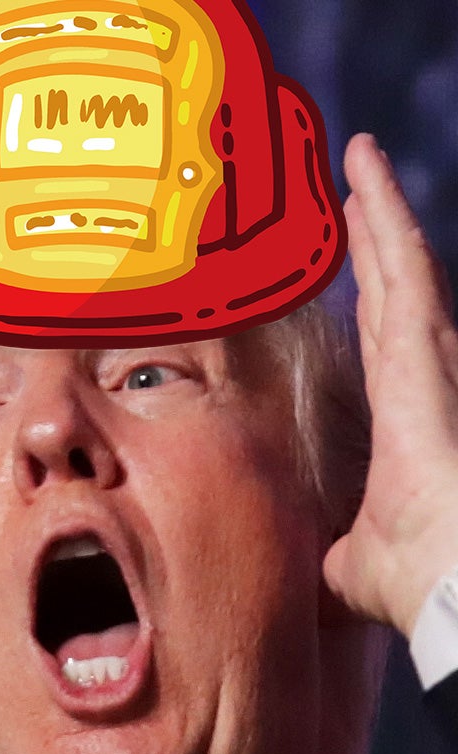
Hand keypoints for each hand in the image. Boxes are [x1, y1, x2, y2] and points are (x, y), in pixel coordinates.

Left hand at [323, 134, 457, 636]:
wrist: (447, 585)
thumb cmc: (418, 576)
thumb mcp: (353, 559)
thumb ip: (336, 551)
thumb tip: (317, 570)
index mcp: (403, 411)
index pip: (382, 336)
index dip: (370, 292)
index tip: (352, 258)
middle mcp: (422, 374)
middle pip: (391, 288)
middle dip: (375, 235)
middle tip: (354, 183)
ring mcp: (429, 357)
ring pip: (399, 266)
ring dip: (378, 212)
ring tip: (357, 160)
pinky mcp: (425, 350)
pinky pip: (403, 266)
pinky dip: (386, 218)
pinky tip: (364, 172)